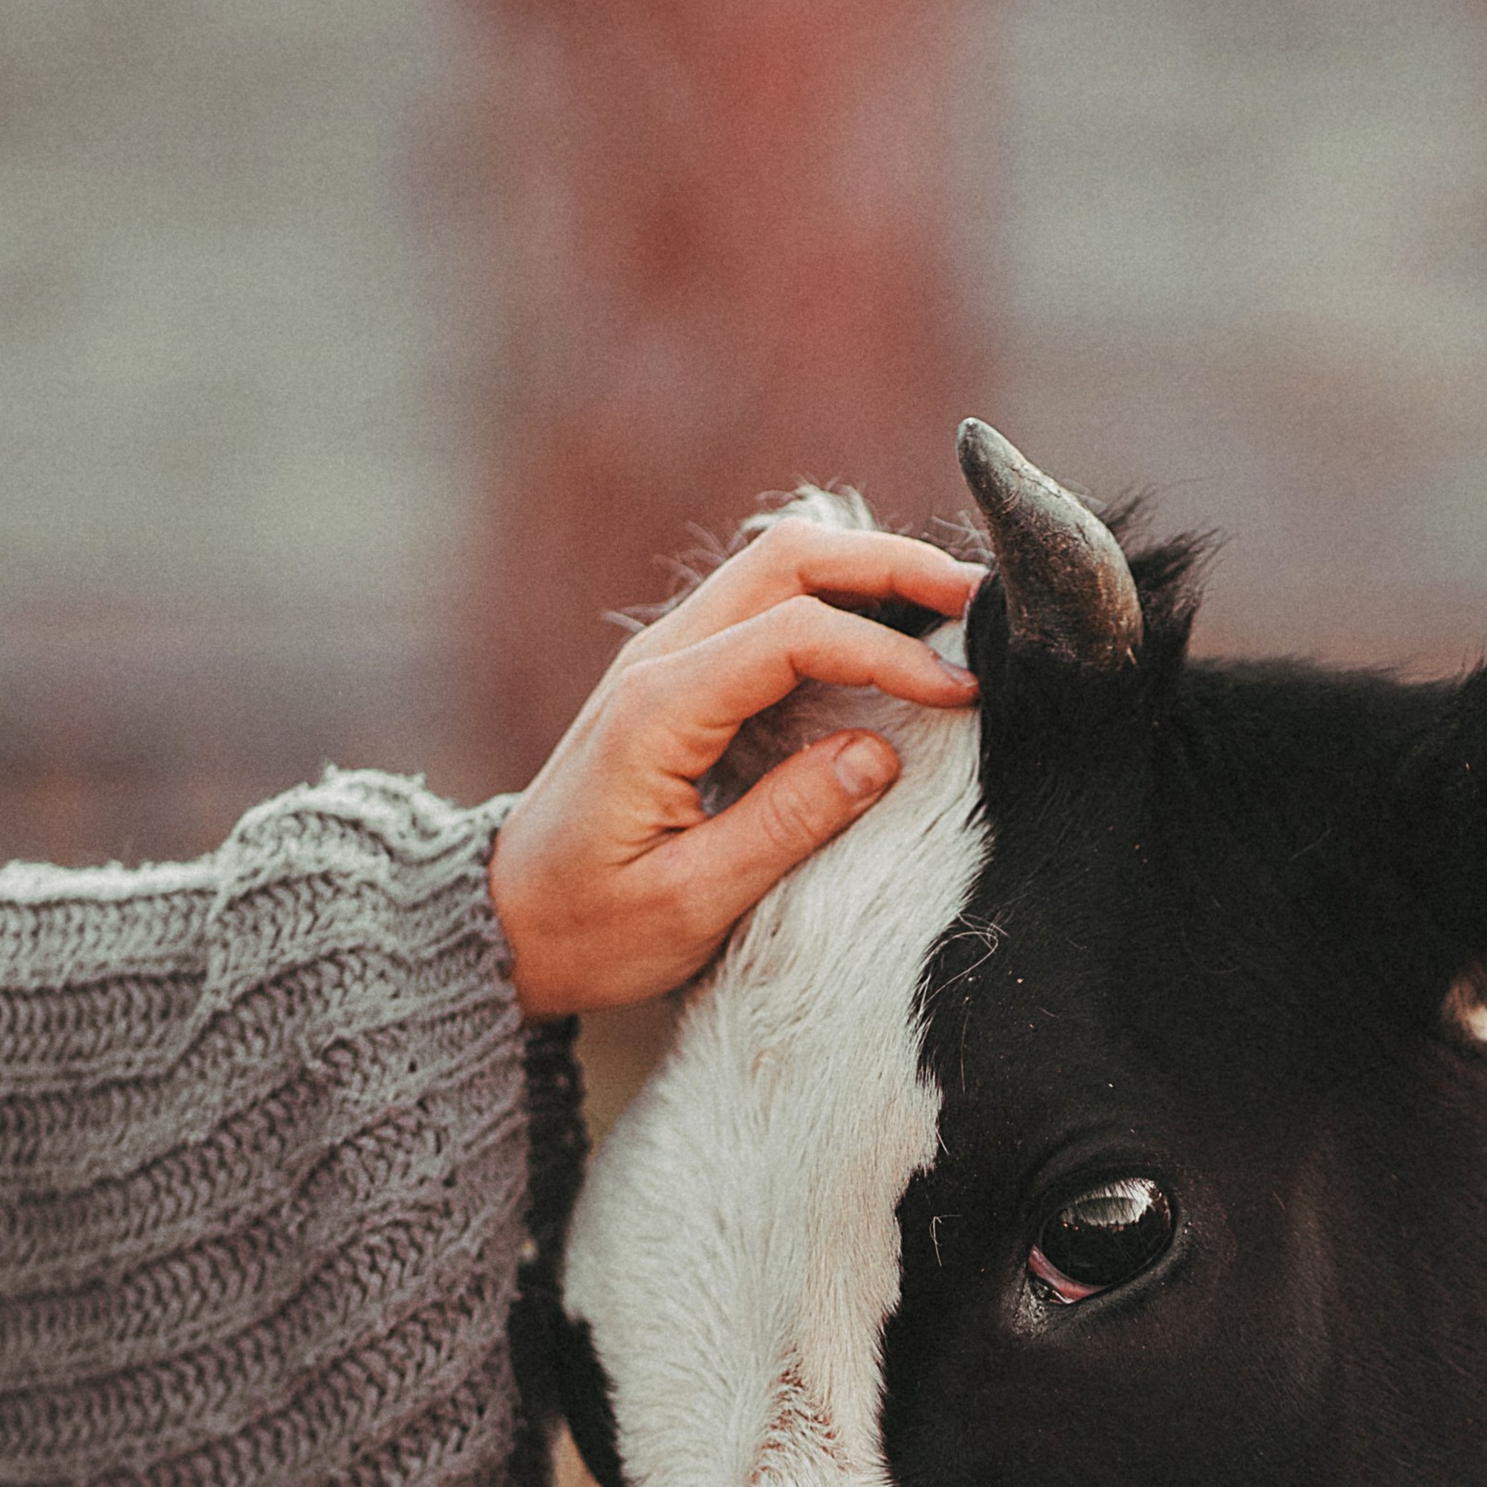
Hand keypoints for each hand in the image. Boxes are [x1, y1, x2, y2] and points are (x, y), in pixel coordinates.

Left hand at [489, 518, 980, 1017]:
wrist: (502, 922)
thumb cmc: (589, 928)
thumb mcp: (690, 903)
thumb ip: (786, 824)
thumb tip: (880, 754)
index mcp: (661, 709)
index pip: (796, 636)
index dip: (891, 655)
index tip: (964, 697)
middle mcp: (659, 660)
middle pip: (789, 558)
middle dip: (893, 567)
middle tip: (983, 603)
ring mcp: (665, 658)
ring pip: (777, 567)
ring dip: (869, 574)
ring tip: (953, 613)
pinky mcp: (679, 676)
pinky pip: (765, 607)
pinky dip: (838, 603)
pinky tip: (892, 639)